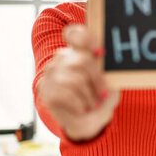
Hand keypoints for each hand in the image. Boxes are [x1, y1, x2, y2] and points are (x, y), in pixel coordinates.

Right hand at [37, 25, 119, 141]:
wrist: (88, 122)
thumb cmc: (101, 98)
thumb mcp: (110, 84)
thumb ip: (108, 74)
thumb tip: (108, 71)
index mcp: (78, 50)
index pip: (75, 34)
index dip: (87, 39)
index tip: (100, 53)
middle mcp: (62, 58)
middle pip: (82, 61)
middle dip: (98, 80)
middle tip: (105, 93)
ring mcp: (51, 73)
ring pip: (76, 80)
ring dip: (89, 96)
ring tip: (92, 103)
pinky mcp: (45, 90)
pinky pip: (67, 94)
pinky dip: (80, 104)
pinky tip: (82, 108)